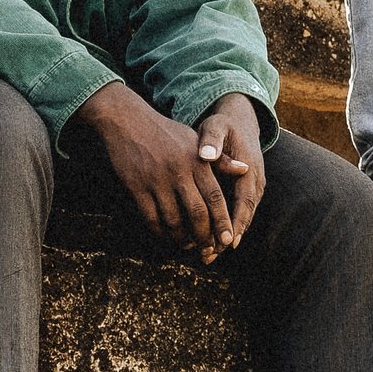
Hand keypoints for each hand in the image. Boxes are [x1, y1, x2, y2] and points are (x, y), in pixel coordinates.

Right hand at [80, 78, 233, 257]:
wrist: (127, 120)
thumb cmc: (165, 132)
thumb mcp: (195, 140)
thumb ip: (220, 159)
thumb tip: (245, 170)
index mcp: (196, 161)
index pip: (215, 197)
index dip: (222, 222)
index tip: (228, 240)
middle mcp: (179, 171)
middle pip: (197, 213)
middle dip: (205, 237)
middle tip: (208, 250)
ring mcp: (156, 180)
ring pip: (173, 220)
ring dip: (182, 238)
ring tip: (188, 244)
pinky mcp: (136, 186)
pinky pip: (151, 217)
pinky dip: (160, 231)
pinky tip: (166, 236)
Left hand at [192, 92, 265, 254]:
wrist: (240, 120)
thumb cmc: (224, 124)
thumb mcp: (216, 127)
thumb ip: (212, 140)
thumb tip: (207, 155)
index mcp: (249, 168)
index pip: (244, 199)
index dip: (236, 222)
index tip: (225, 241)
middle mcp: (255, 180)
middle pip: (245, 215)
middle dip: (229, 237)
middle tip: (211, 255)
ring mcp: (254, 187)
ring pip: (243, 217)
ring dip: (228, 237)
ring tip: (209, 255)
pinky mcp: (247, 190)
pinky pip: (240, 213)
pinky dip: (229, 228)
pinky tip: (212, 241)